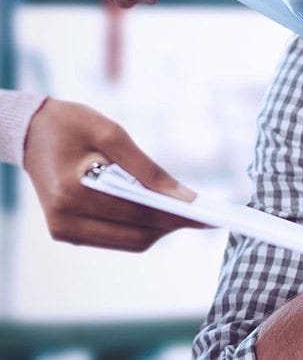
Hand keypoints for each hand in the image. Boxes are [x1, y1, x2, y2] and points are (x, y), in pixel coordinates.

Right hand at [22, 98, 200, 250]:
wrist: (29, 133)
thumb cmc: (71, 125)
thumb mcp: (111, 134)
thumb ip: (147, 168)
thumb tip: (183, 196)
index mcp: (72, 193)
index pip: (137, 215)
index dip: (175, 216)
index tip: (207, 216)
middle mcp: (64, 220)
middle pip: (136, 237)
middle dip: (172, 226)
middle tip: (204, 215)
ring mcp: (64, 230)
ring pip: (129, 243)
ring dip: (159, 229)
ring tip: (185, 212)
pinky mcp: (67, 232)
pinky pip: (115, 238)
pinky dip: (140, 227)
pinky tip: (159, 211)